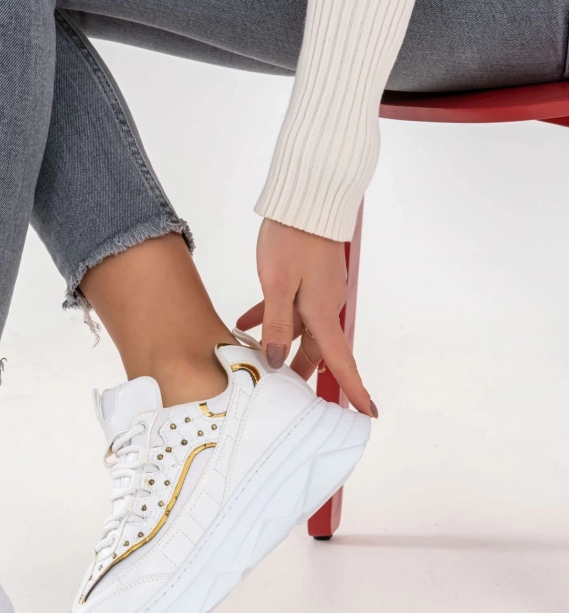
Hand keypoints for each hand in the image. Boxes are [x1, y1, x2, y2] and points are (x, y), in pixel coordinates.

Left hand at [236, 219, 375, 416]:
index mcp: (323, 311)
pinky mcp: (307, 278)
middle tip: (284, 394)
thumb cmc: (293, 238)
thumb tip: (279, 360)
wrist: (305, 200)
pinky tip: (245, 322)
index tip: (367, 413)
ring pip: (300, 328)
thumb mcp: (276, 284)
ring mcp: (318, 292)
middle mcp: (325, 306)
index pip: (341, 361)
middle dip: (300, 370)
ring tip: (255, 359)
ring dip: (280, 343)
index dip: (354, 389)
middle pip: (316, 348)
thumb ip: (277, 323)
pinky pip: (291, 307)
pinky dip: (271, 317)